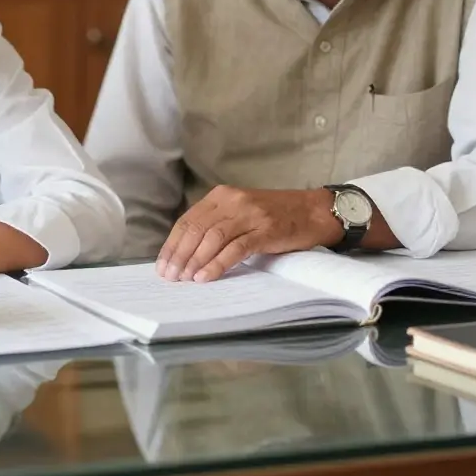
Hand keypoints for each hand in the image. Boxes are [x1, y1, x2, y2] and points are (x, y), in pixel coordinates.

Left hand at [157, 186, 341, 283]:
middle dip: (180, 255)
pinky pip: (236, 248)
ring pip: (213, 237)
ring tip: (185, 280)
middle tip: (170, 277)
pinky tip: (206, 277)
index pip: (188, 220)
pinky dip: (218, 264)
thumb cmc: (274, 216)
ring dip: (195, 260)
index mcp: (221, 195)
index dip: (173, 244)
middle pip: (197, 228)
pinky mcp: (265, 230)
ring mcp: (249, 214)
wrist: (313, 211)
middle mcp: (232, 200)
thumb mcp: (240, 213)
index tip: (162, 265)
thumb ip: (216, 224)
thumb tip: (186, 252)